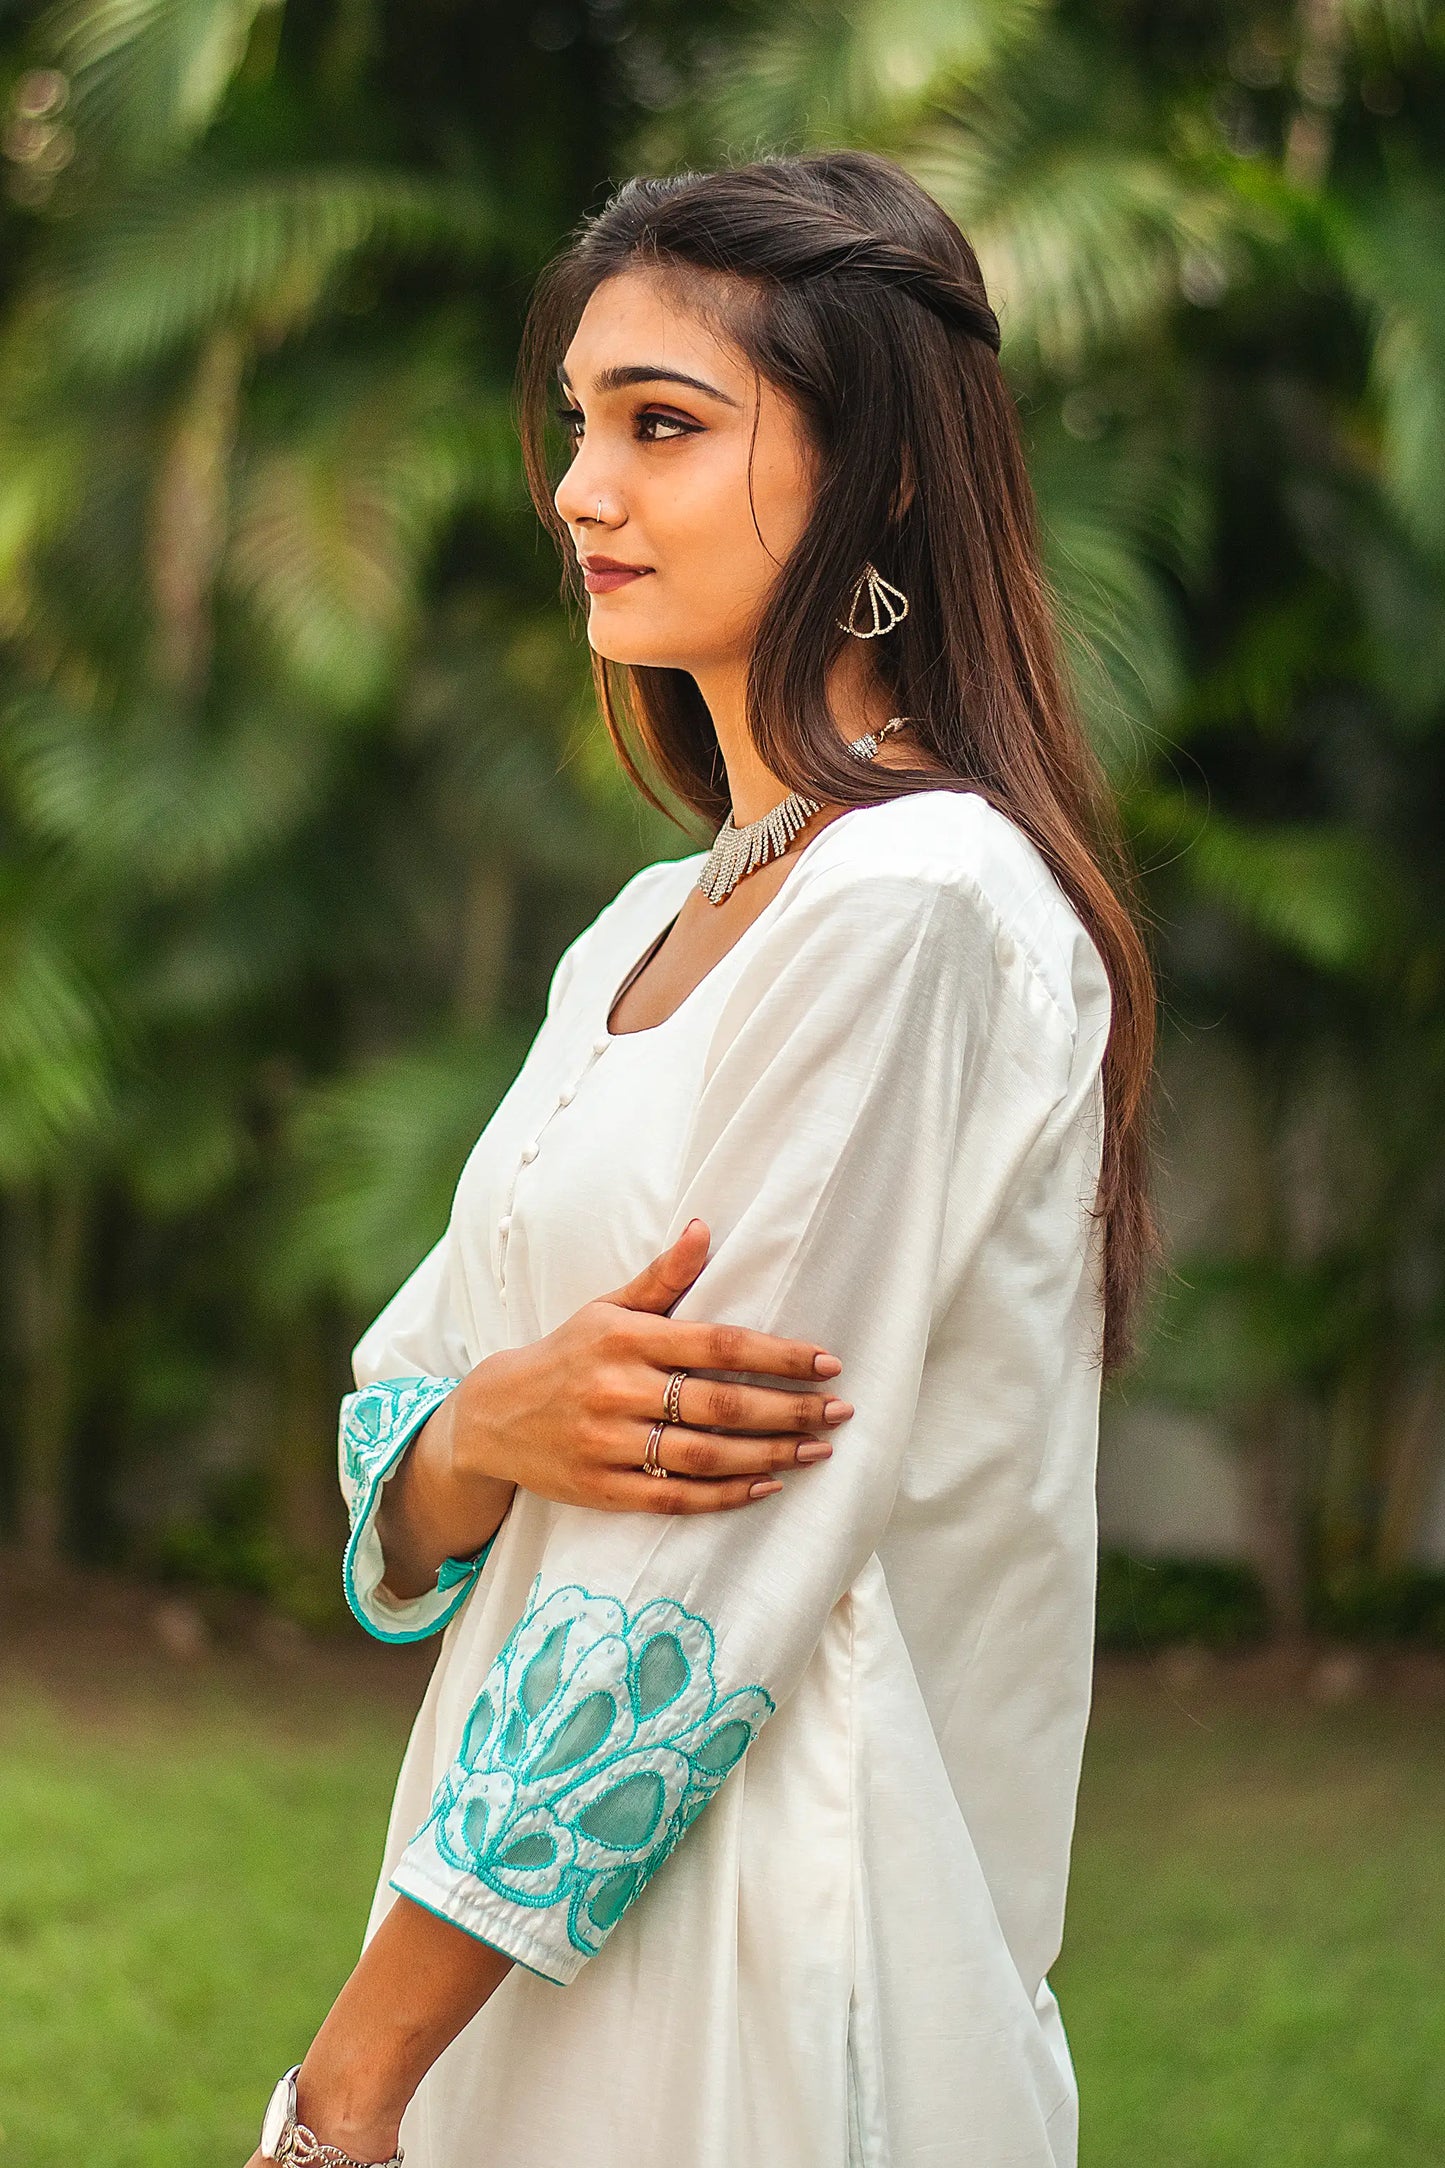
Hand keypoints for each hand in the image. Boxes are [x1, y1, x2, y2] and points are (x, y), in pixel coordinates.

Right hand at [375, 1217, 851, 1597]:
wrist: (493, 1417)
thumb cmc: (567, 1354)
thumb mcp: (607, 1308)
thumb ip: (663, 1278)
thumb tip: (705, 1227)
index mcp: (625, 1340)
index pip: (716, 1346)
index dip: (776, 1356)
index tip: (826, 1362)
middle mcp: (617, 1391)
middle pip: (720, 1405)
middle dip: (788, 1410)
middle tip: (840, 1410)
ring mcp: (608, 1445)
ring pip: (704, 1456)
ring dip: (770, 1456)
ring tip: (819, 1450)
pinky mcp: (603, 1490)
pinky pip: (675, 1497)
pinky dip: (725, 1495)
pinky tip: (766, 1486)